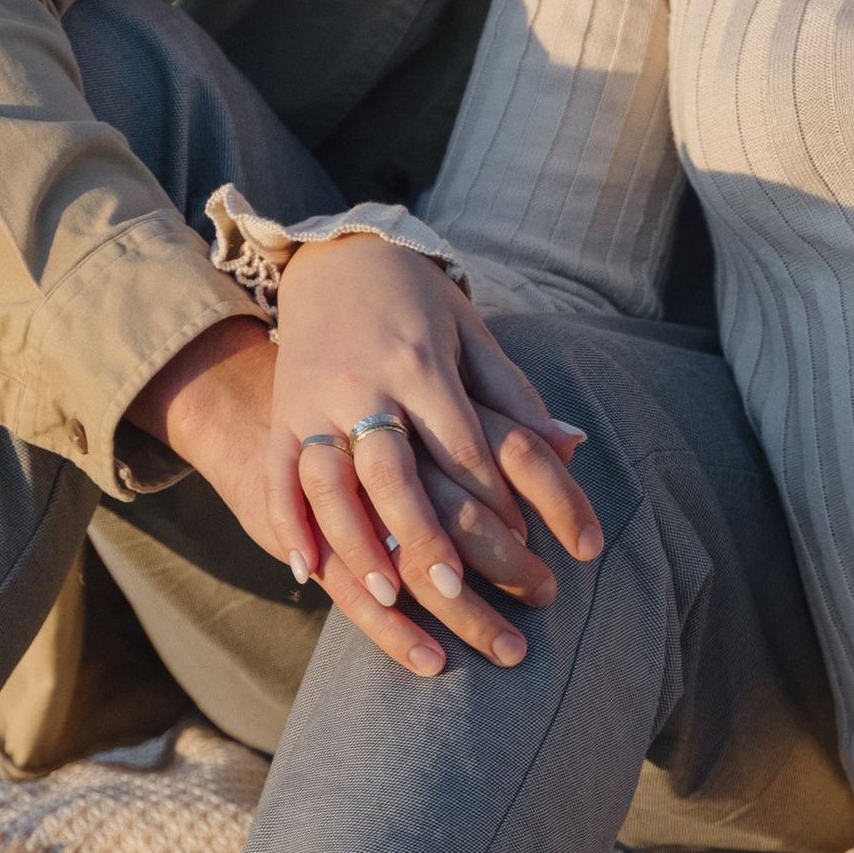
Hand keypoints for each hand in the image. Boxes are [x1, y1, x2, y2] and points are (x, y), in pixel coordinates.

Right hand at [264, 238, 603, 677]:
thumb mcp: (473, 335)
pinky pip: (280, 475)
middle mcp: (364, 385)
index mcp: (421, 364)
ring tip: (384, 596)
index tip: (521, 544)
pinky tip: (306, 572)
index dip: (491, 497)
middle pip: (393, 471)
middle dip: (421, 534)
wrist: (337, 257)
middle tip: (452, 590)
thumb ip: (515, 395)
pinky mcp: (282, 414)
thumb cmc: (421, 305)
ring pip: (330, 482)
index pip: (460, 443)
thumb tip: (573, 445)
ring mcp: (314, 402)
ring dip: (354, 542)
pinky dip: (289, 525)